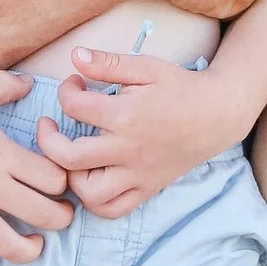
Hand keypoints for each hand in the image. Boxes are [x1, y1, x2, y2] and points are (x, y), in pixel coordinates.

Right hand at [0, 72, 73, 265]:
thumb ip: (8, 86)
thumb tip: (30, 81)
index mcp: (4, 155)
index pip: (54, 180)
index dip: (65, 185)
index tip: (63, 186)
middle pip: (44, 215)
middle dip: (60, 220)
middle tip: (59, 217)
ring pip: (11, 245)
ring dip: (31, 251)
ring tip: (33, 245)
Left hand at [35, 47, 251, 218]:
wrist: (218, 114)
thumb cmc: (181, 87)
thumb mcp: (146, 67)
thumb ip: (108, 63)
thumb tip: (75, 55)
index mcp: (126, 115)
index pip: (74, 106)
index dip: (65, 91)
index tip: (74, 84)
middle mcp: (128, 150)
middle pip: (68, 157)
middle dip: (48, 140)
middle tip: (50, 125)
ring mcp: (138, 174)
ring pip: (88, 193)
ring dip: (70, 176)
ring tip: (70, 156)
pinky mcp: (147, 188)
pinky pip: (113, 209)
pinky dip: (94, 201)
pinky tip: (90, 179)